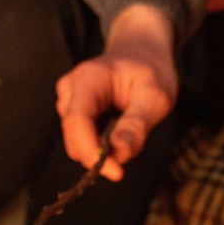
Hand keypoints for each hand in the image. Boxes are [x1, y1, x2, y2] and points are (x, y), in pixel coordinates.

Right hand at [56, 4, 177, 179]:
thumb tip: (118, 154)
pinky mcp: (72, 109)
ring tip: (128, 133)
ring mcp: (68, 98)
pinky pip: (81, 137)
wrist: (142, 51)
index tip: (116, 173)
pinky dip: (100, 144)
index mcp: (88, 79)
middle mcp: (70, 88)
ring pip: (77, 141)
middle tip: (129, 155)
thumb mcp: (155, 97)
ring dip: (102, 150)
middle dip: (99, 156)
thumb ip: (136, 126)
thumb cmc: (151, 71)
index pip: (77, 122)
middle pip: (73, 136)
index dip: (92, 152)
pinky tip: (117, 132)